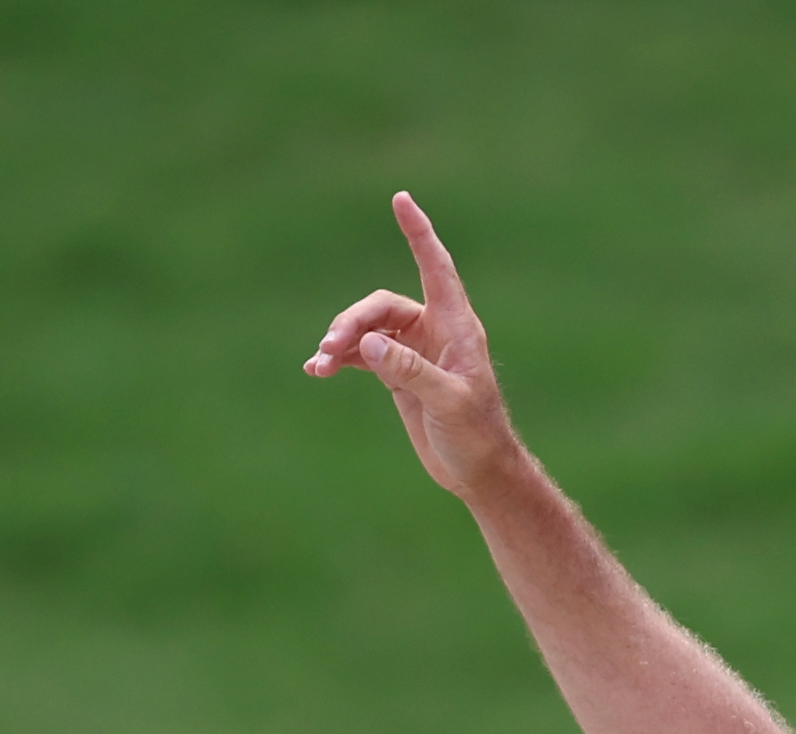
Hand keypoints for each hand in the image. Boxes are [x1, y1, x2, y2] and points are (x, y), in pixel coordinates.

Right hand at [303, 192, 519, 496]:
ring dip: (339, 342)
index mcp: (456, 327)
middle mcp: (435, 331)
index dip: (419, 233)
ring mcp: (414, 351)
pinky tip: (317, 371)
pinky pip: (361, 353)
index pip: (436, 268)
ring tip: (318, 365)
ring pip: (367, 329)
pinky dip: (339, 358)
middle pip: (382, 306)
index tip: (401, 199)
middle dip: (351, 322)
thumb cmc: (477, 436)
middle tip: (329, 348)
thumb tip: (367, 344)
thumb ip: (410, 371)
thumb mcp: (448, 402)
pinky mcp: (399, 373)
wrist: (479, 472)